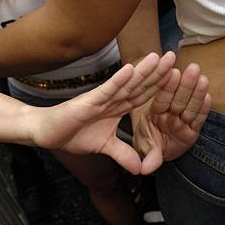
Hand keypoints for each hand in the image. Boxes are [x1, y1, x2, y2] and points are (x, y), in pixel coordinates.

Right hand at [31, 52, 167, 173]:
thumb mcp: (105, 147)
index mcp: (118, 107)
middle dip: (158, 72)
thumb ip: (124, 154)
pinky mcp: (88, 102)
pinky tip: (130, 69)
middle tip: (174, 55)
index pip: (143, 95)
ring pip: (126, 84)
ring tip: (158, 57)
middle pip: (139, 84)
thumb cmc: (73, 134)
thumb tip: (141, 169)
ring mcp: (101, 99)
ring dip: (142, 71)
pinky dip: (118, 81)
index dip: (160, 85)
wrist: (46, 134)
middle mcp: (113, 100)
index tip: (178, 76)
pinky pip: (106, 90)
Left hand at [132, 60, 210, 174]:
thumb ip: (149, 156)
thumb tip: (145, 170)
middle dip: (186, 84)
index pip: (162, 100)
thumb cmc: (149, 145)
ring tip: (203, 78)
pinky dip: (203, 109)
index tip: (173, 73)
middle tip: (193, 67)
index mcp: (155, 115)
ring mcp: (182, 122)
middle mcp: (170, 116)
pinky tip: (209, 96)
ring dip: (197, 92)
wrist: (156, 153)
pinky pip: (198, 119)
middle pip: (179, 99)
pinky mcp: (192, 130)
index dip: (168, 87)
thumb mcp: (147, 149)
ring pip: (190, 106)